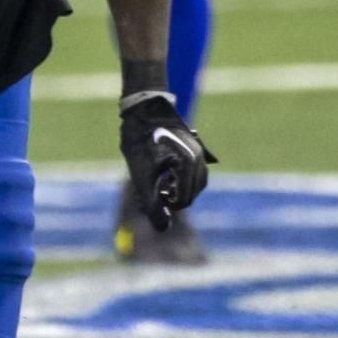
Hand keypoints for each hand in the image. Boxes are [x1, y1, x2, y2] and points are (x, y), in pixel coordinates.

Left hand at [118, 90, 216, 231]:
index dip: (166, 206)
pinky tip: (165, 175)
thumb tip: (163, 228)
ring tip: (159, 185)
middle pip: (192, 193)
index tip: (149, 200)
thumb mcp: (141, 176)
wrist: (140, 109)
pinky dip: (182, 179)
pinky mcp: (194, 148)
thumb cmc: (138, 141)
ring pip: (195, 183)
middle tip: (152, 194)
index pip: (183, 199)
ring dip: (179, 189)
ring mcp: (198, 152)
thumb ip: (152, 204)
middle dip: (173, 198)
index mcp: (187, 164)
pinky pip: (194, 171)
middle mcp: (198, 158)